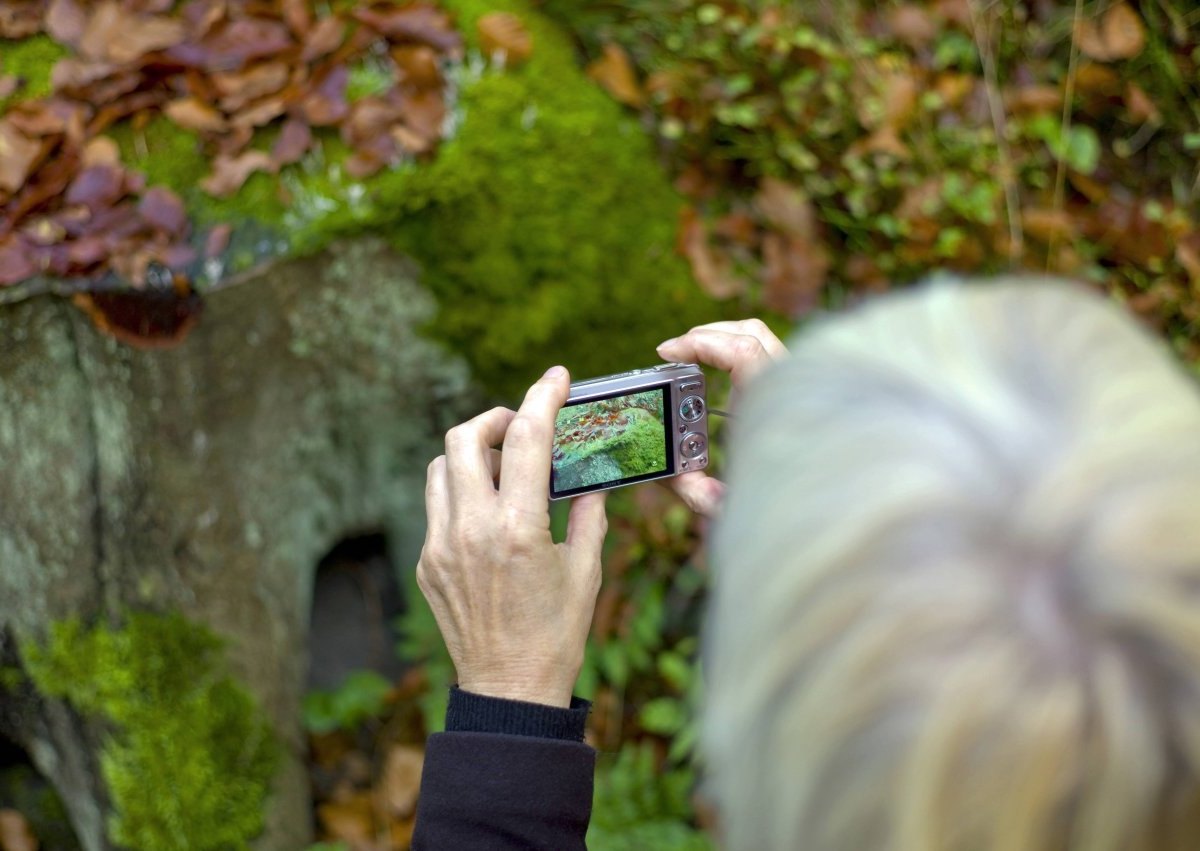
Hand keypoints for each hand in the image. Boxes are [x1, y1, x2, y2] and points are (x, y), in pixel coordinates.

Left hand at [417, 366, 608, 707]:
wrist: (509, 690)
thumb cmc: (556, 635)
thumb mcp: (586, 571)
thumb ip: (588, 517)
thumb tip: (587, 482)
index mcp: (518, 528)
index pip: (528, 439)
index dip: (543, 397)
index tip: (556, 377)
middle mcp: (472, 530)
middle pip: (464, 438)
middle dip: (495, 418)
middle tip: (521, 426)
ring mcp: (441, 546)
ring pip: (441, 467)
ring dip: (471, 453)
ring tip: (503, 468)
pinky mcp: (427, 564)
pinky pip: (437, 508)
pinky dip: (462, 494)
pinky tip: (489, 513)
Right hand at [656, 318, 787, 516]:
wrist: (828, 509)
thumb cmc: (788, 505)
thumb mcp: (735, 504)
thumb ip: (702, 495)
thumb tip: (685, 482)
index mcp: (776, 406)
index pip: (743, 350)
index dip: (701, 343)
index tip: (668, 352)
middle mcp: (792, 389)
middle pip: (752, 334)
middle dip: (707, 334)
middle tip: (675, 351)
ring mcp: (798, 385)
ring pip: (762, 338)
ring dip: (723, 337)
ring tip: (692, 353)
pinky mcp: (797, 389)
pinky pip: (767, 353)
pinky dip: (737, 351)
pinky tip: (717, 370)